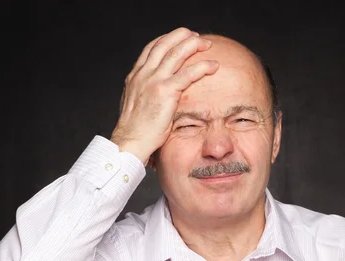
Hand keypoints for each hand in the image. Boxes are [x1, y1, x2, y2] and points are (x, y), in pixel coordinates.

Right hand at [110, 27, 219, 165]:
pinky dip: (203, 67)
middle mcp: (143, 74)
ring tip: (207, 45)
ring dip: (194, 45)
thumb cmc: (135, 130)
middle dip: (182, 36)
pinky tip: (213, 66)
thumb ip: (145, 93)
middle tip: (196, 37)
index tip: (180, 38)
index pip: (152, 48)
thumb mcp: (136, 104)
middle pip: (164, 44)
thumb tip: (155, 93)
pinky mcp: (165, 91)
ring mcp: (153, 80)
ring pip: (177, 53)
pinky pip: (188, 73)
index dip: (167, 39)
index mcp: (135, 76)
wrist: (130, 140)